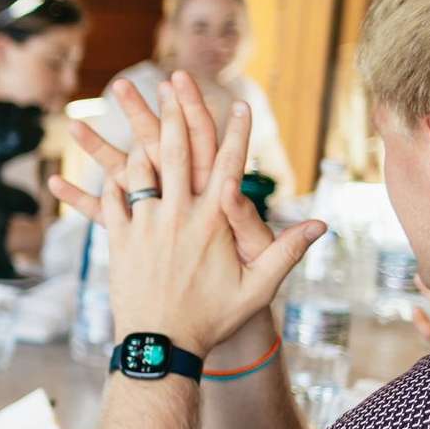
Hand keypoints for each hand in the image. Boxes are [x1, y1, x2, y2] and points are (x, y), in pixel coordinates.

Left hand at [61, 74, 321, 354]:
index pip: (228, 166)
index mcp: (212, 222)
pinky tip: (108, 164)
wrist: (160, 343)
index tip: (240, 103)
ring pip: (138, 171)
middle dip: (174, 115)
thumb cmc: (211, 319)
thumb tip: (321, 226)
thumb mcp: (256, 288)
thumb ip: (286, 252)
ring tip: (134, 114)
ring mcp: (143, 226)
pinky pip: (109, 201)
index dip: (235, 132)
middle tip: (171, 85)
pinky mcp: (117, 240)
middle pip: (175, 154)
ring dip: (138, 139)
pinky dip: (111, 181)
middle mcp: (177, 216)